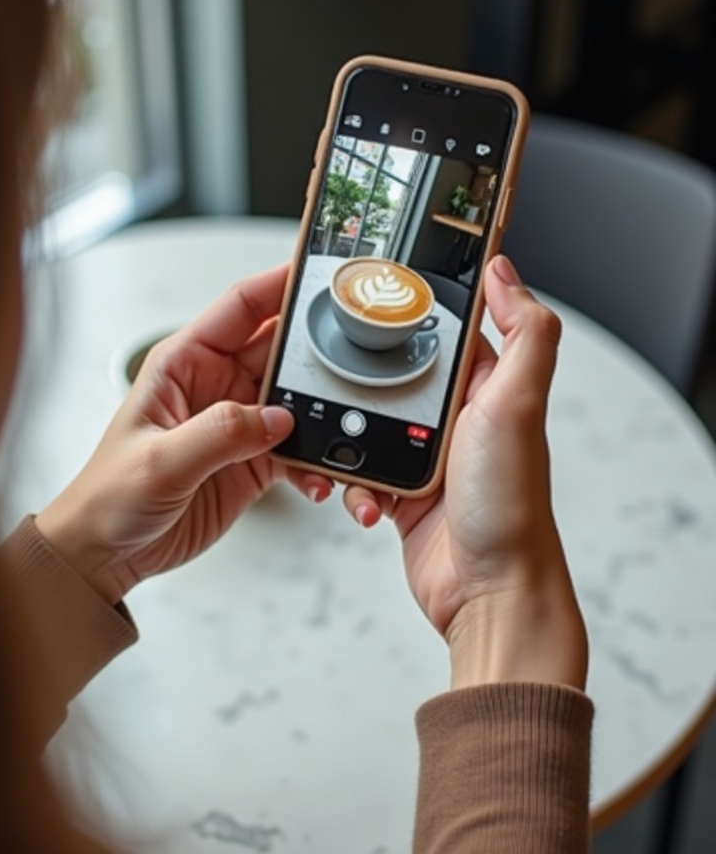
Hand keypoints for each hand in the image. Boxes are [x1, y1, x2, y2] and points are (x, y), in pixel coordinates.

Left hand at [36, 265, 331, 604]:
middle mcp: (217, 384)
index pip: (241, 307)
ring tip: (343, 428)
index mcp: (185, 363)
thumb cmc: (109, 496)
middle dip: (318, 353)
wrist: (108, 553)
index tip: (320, 275)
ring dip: (324, 413)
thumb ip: (219, 434)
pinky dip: (316, 461)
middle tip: (354, 358)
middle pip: (281, 350)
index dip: (280, 284)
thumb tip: (276, 418)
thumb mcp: (159, 460)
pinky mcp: (255, 460)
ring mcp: (240, 422)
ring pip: (299, 398)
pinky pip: (300, 448)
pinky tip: (319, 477)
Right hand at [344, 255, 587, 689]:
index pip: (450, 330)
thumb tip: (504, 270)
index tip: (380, 293)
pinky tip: (366, 497)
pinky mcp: (403, 492)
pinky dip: (353, 483)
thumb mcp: (517, 403)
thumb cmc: (508, 504)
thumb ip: (523, 332)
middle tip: (339, 375)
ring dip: (351, 436)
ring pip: (367, 422)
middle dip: (364, 378)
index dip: (417, 311)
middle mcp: (458, 417)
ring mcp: (428, 455)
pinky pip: (361, 470)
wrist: (488, 591)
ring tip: (353, 451)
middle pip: (395, 373)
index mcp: (488, 386)